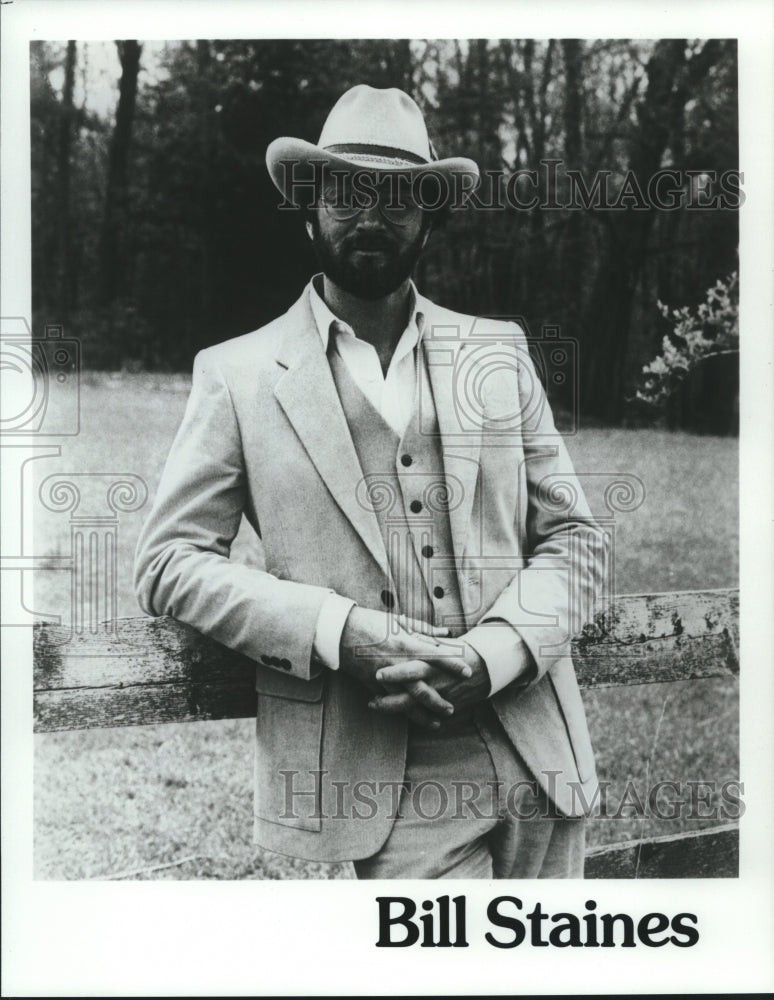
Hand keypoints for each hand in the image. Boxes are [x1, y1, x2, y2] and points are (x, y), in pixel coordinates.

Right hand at [338, 607, 471, 726]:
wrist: (341, 632)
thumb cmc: (372, 623)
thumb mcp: (400, 623)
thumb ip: (425, 630)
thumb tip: (447, 634)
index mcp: (405, 644)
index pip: (435, 656)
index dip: (453, 664)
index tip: (468, 672)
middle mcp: (397, 663)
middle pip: (422, 687)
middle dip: (438, 700)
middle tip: (453, 709)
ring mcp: (384, 677)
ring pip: (407, 701)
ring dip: (423, 714)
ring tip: (437, 722)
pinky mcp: (372, 685)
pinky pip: (391, 702)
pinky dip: (403, 712)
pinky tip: (413, 719)